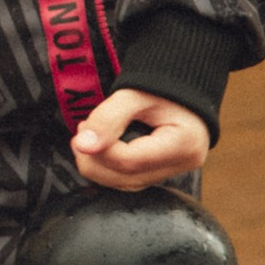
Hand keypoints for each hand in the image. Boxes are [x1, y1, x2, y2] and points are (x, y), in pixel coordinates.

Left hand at [71, 87, 210, 194]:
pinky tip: (101, 147)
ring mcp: (173, 171)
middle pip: (126, 177)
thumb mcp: (135, 94)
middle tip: (82, 132)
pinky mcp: (162, 171)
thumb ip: (108, 118)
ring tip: (89, 137)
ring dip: (99, 164)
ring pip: (124, 183)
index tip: (81, 131)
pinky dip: (109, 167)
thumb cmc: (163, 85)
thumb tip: (82, 145)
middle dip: (95, 159)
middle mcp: (182, 164)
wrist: (183, 82)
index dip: (99, 150)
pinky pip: (129, 179)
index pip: (130, 161)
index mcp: (183, 144)